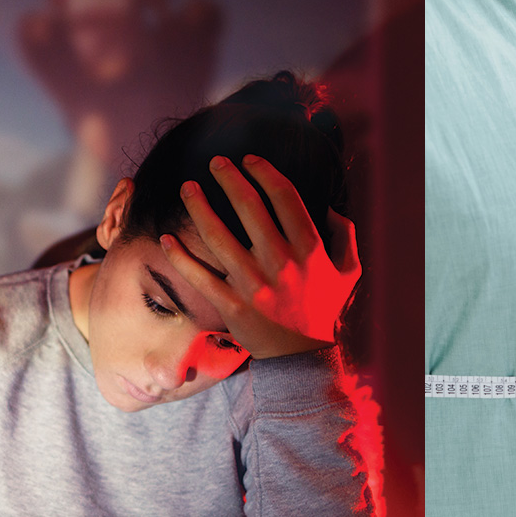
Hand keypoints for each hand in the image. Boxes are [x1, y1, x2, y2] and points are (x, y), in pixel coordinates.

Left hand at [160, 155, 360, 358]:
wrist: (304, 357)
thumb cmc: (325, 310)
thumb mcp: (348, 272)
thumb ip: (345, 237)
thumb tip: (331, 207)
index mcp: (309, 250)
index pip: (285, 198)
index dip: (265, 172)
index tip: (250, 159)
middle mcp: (280, 262)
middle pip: (249, 207)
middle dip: (228, 178)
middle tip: (215, 163)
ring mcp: (254, 284)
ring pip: (218, 235)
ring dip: (198, 206)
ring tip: (187, 188)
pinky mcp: (232, 305)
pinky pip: (200, 276)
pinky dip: (180, 256)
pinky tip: (167, 238)